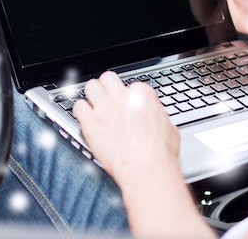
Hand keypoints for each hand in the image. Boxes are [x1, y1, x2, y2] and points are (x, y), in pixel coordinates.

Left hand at [73, 71, 178, 186]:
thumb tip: (154, 115)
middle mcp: (121, 97)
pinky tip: (85, 118)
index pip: (132, 85)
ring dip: (92, 94)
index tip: (127, 105)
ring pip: (90, 86)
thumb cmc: (160, 153)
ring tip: (94, 104)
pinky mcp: (90, 123)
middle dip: (107, 87)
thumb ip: (157, 115)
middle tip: (107, 98)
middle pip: (108, 78)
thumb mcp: (169, 127)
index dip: (129, 97)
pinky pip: (78, 107)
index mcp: (142, 95)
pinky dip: (80, 111)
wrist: (147, 169)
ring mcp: (104, 109)